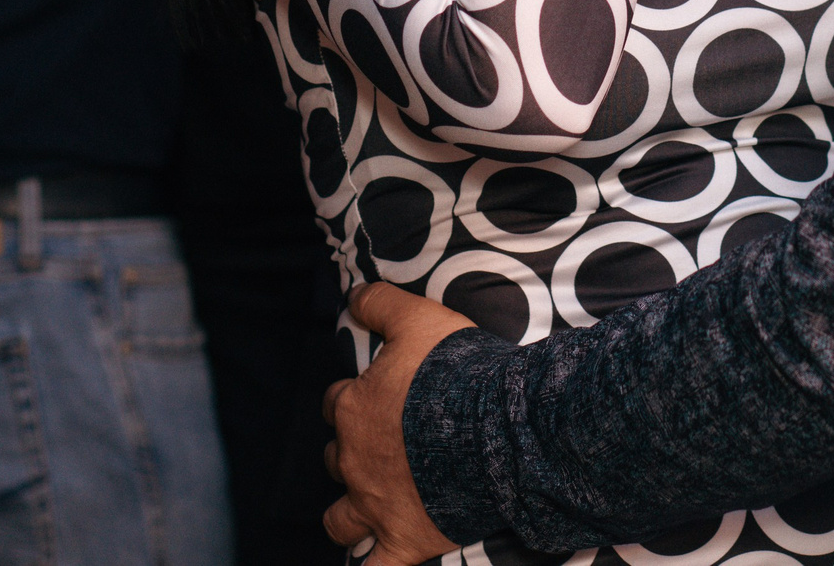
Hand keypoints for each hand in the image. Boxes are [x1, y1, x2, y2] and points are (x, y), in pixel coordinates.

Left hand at [322, 283, 476, 563]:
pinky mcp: (403, 540)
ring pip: (339, 519)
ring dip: (347, 512)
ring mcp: (376, 505)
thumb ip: (380, 304)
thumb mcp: (419, 319)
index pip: (336, 403)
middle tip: (384, 447)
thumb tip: (352, 295)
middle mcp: (355, 460)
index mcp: (355, 409)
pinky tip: (372, 565)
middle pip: (336, 458)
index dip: (354, 399)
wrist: (497, 431)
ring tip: (365, 509)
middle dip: (352, 453)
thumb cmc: (458, 373)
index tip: (377, 396)